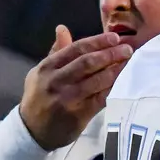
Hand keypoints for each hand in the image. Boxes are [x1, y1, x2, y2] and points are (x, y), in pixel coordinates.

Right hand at [18, 25, 132, 149]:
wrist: (31, 131)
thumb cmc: (39, 97)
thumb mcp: (41, 72)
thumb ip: (56, 52)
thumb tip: (62, 28)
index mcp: (47, 67)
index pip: (76, 49)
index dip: (97, 42)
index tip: (114, 37)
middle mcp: (55, 81)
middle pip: (87, 63)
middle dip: (110, 54)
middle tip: (128, 49)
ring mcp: (66, 99)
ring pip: (96, 81)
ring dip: (115, 71)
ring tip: (128, 63)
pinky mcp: (77, 115)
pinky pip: (100, 99)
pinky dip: (112, 89)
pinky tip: (122, 83)